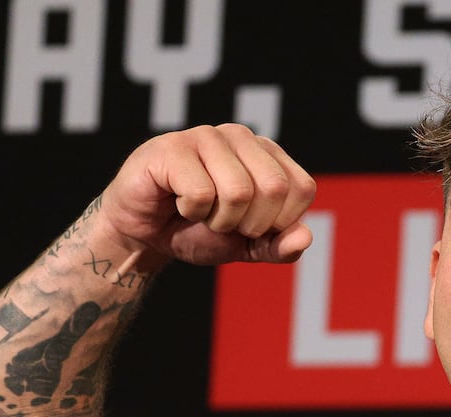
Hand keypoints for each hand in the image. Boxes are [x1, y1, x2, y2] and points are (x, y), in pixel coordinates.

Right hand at [95, 124, 316, 267]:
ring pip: (239, 191)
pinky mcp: (172, 147)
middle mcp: (242, 137)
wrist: (146, 235)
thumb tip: (304, 238)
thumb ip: (279, 247)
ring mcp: (206, 136)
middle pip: (274, 187)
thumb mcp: (247, 246)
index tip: (249, 225)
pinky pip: (201, 193)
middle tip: (223, 222)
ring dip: (219, 220)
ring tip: (200, 212)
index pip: (301, 188)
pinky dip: (191, 212)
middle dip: (250, 223)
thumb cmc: (198, 231)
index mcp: (269, 154)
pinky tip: (178, 201)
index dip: (279, 222)